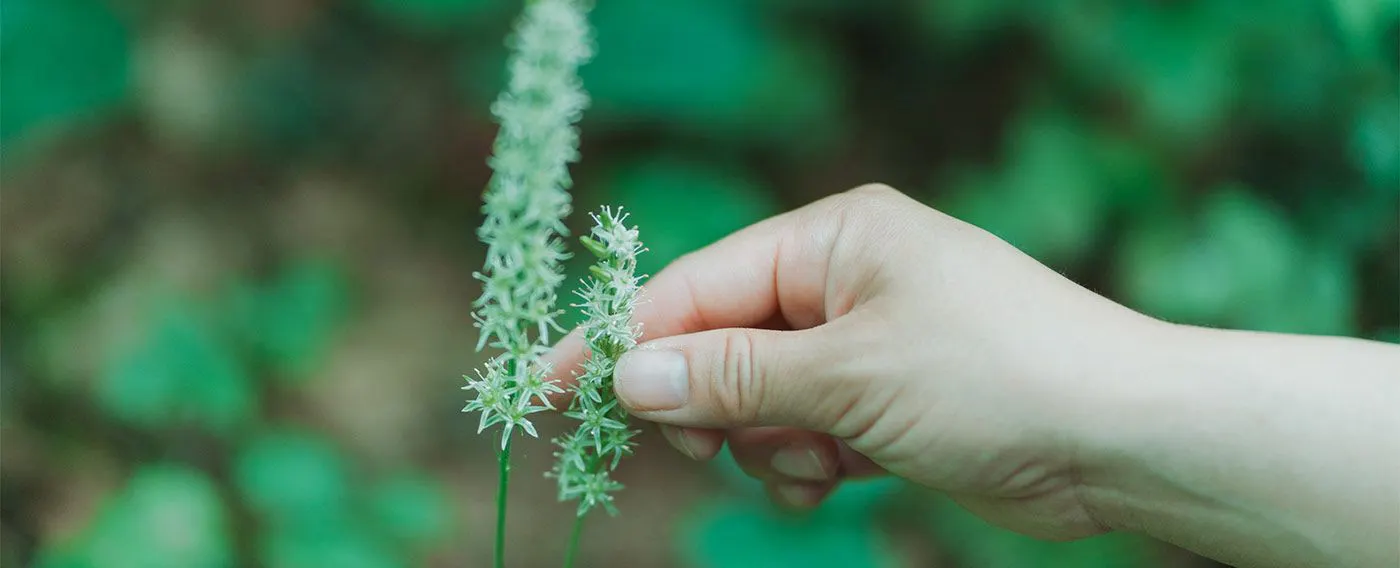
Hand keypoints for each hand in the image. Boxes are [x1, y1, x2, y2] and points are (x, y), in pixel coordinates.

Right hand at [547, 184, 1148, 539]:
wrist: (1122, 439)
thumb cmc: (994, 377)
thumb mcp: (848, 374)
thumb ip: (731, 376)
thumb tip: (627, 375)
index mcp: (832, 238)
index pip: (697, 285)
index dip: (625, 340)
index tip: (556, 388)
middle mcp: (843, 280)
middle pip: (719, 344)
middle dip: (712, 405)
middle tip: (713, 447)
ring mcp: (864, 343)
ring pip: (757, 400)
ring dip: (769, 445)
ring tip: (820, 464)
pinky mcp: (884, 402)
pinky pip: (803, 433)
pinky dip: (806, 465)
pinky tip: (842, 481)